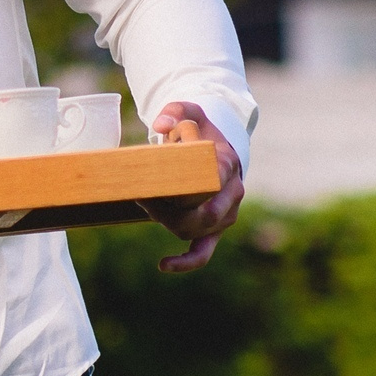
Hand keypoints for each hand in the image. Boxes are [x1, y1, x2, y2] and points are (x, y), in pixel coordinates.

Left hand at [140, 101, 243, 273]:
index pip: (208, 183)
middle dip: (167, 208)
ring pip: (193, 230)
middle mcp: (233, 192)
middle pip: (201, 215)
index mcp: (227, 164)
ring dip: (165, 221)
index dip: (179, 186)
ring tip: (145, 203)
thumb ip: (175, 111)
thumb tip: (162, 126)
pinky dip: (186, 262)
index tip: (153, 179)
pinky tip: (163, 265)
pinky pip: (203, 253)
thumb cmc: (197, 130)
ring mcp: (226, 214)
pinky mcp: (214, 230)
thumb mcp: (187, 111)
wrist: (214, 148)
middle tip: (141, 193)